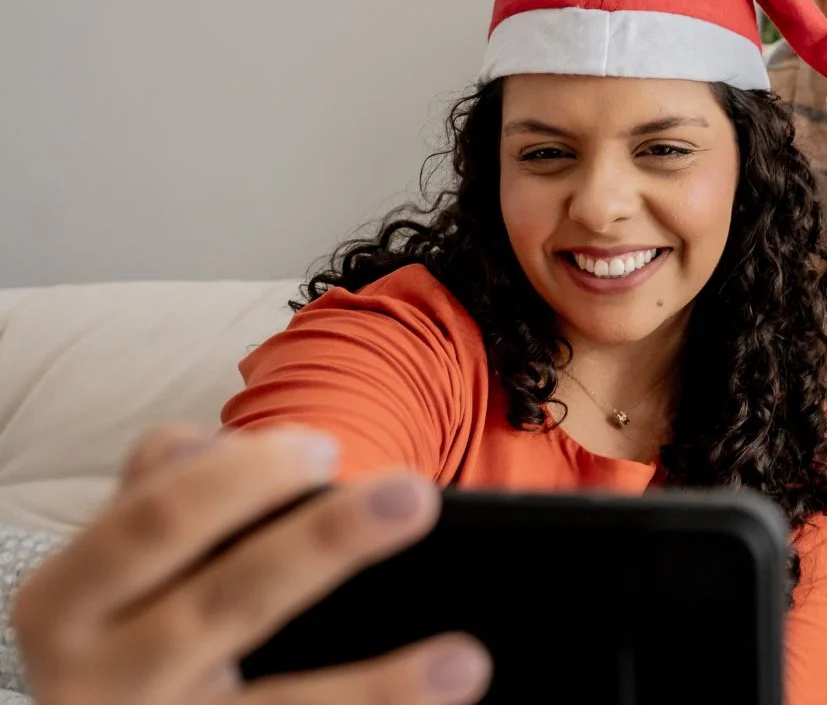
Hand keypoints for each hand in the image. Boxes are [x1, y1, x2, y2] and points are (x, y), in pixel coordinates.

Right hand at [14, 424, 490, 704]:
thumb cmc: (118, 636)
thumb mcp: (108, 572)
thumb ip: (154, 499)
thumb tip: (215, 441)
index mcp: (66, 604)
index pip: (154, 522)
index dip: (241, 478)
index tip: (328, 445)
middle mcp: (96, 680)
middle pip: (228, 600)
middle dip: (324, 543)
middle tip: (415, 496)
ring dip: (377, 687)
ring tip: (465, 660)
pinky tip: (435, 699)